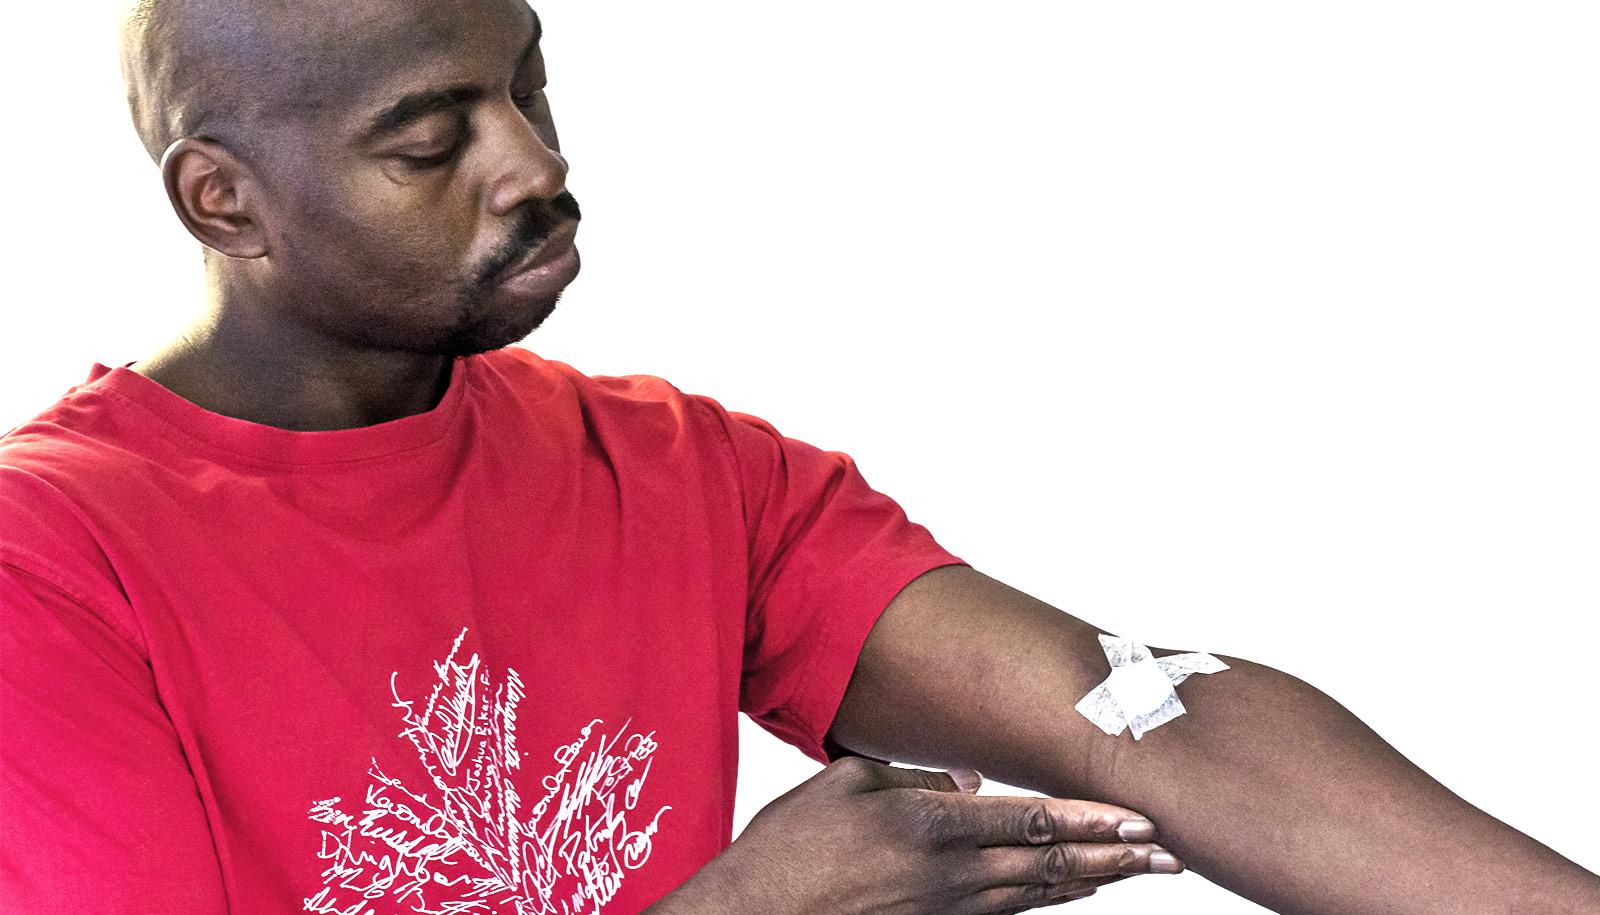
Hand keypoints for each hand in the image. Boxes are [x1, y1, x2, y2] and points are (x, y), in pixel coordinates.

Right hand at [649, 755, 1182, 914]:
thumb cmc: (788, 848)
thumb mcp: (844, 783)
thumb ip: (913, 778)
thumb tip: (970, 781)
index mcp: (925, 825)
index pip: (1028, 821)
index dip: (1089, 820)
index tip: (1135, 817)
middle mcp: (945, 874)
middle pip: (1048, 864)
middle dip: (1113, 856)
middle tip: (1165, 850)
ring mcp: (940, 911)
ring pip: (1035, 895)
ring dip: (1093, 882)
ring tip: (1138, 871)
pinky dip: (1047, 904)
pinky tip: (1074, 896)